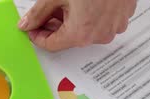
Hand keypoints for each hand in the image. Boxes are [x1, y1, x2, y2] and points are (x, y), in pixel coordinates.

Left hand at [18, 0, 136, 50]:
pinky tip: (83, 2)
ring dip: (71, 20)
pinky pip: (100, 22)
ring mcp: (113, 27)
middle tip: (45, 12)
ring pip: (84, 30)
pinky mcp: (121, 17)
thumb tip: (27, 23)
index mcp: (81, 33)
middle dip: (54, 26)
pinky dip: (89, 15)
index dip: (37, 36)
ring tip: (66, 2)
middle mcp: (99, 35)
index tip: (32, 28)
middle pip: (68, 38)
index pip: (51, 45)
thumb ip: (38, 13)